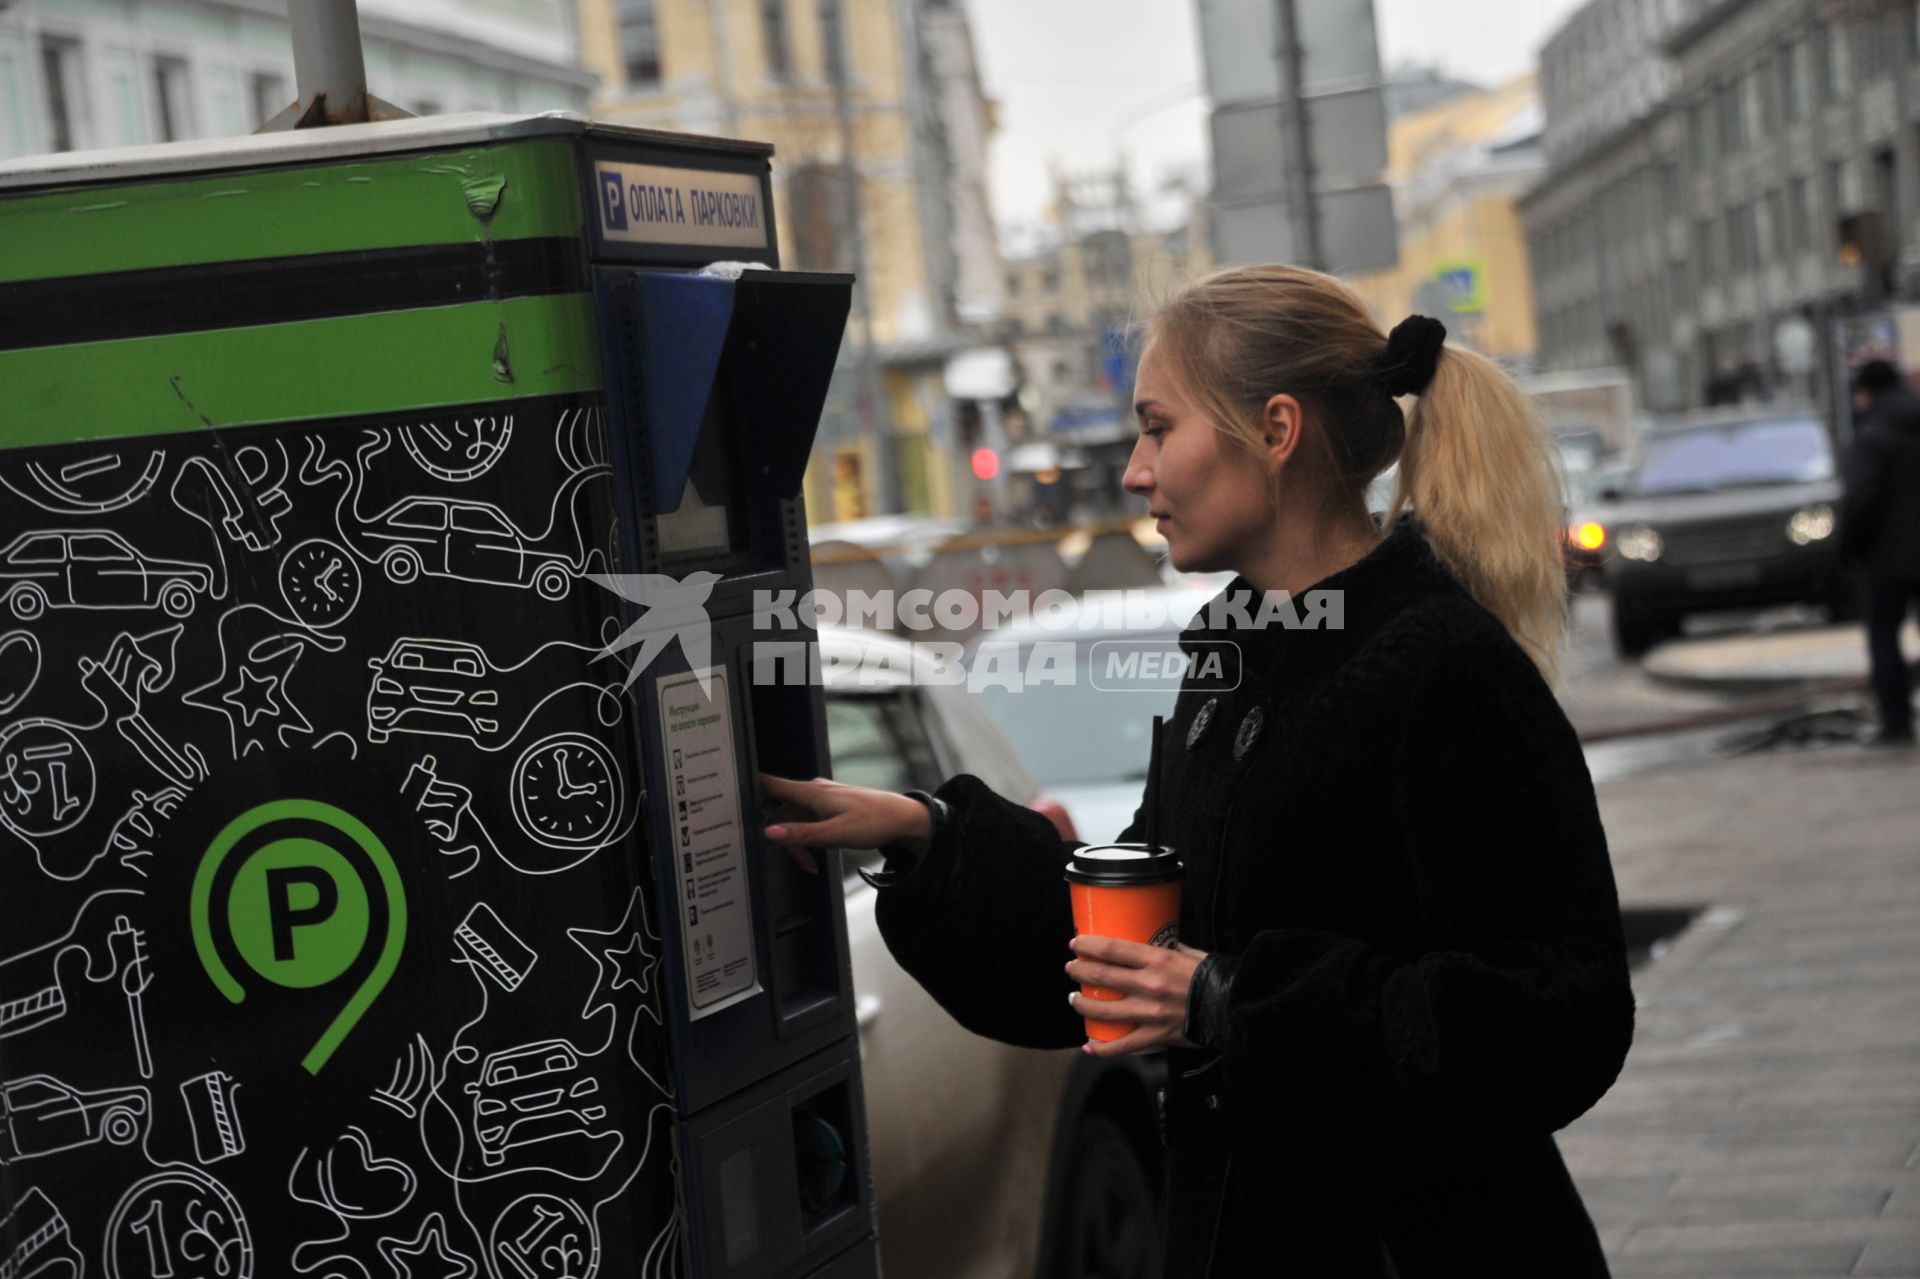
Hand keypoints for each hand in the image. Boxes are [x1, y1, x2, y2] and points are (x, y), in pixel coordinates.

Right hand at [757, 773, 932, 875]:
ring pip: (795, 821)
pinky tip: (817, 854)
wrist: (904, 819)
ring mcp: (821, 799)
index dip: (746, 790)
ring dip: (798, 842)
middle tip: (801, 863)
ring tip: (812, 864)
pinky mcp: (830, 808)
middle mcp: (813, 792)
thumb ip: (800, 835)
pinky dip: (808, 838)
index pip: (768, 785)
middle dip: (783, 837)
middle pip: (781, 813)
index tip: (726, 797)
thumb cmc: (873, 821)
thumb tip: (769, 833)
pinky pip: (808, 822)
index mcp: (810, 793)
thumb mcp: (834, 834)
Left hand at [1066, 935, 1208, 1056]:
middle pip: (1101, 976)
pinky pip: (1122, 1046)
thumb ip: (1168, 949)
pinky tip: (1089, 1045)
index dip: (1089, 945)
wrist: (1233, 1008)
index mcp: (1158, 960)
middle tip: (1072, 968)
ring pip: (1103, 1011)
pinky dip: (1101, 1048)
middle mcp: (1149, 986)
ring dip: (1082, 1004)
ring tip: (1075, 999)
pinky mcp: (1155, 1036)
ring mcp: (1150, 1013)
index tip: (1076, 943)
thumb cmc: (1215, 978)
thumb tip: (1154, 941)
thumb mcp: (1190, 953)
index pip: (1113, 949)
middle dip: (1079, 971)